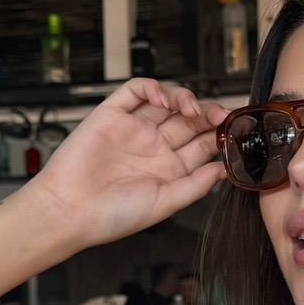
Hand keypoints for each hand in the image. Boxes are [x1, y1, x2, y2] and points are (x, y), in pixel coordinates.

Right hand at [30, 79, 228, 248]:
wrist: (69, 211)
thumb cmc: (111, 216)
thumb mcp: (165, 203)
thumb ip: (196, 185)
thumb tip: (225, 169)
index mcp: (169, 168)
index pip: (202, 143)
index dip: (219, 135)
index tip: (234, 132)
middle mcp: (153, 147)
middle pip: (188, 120)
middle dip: (207, 113)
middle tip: (219, 115)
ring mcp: (133, 129)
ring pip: (166, 102)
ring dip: (184, 98)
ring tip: (190, 109)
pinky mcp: (111, 115)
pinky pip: (135, 91)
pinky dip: (151, 88)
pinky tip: (161, 99)